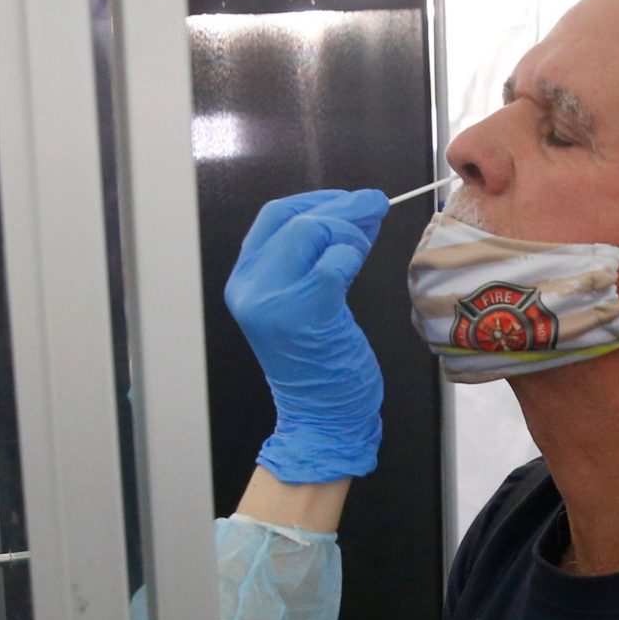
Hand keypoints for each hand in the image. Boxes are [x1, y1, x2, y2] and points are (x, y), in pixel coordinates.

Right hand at [223, 189, 387, 484]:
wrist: (321, 418)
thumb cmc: (320, 365)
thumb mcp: (303, 302)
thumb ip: (315, 258)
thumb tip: (352, 212)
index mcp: (244, 282)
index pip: (274, 217)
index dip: (316, 201)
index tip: (348, 200)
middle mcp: (250, 289)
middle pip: (294, 218)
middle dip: (340, 208)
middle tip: (374, 206)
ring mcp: (273, 301)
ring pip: (312, 232)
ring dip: (348, 231)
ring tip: (367, 241)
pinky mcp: (305, 312)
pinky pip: (332, 262)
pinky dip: (351, 255)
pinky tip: (356, 267)